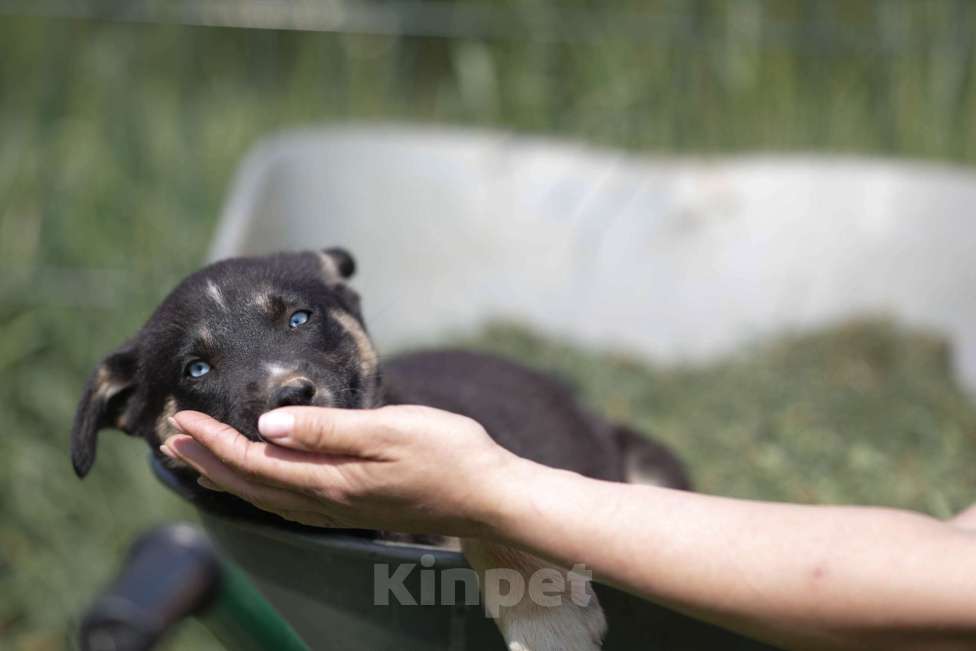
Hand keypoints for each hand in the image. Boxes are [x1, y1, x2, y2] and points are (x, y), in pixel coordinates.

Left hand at [162, 405, 520, 536]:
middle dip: (207, 461)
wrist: (488, 496)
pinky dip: (260, 488)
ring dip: (228, 476)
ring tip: (199, 459)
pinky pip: (289, 502)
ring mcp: (341, 509)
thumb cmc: (448, 455)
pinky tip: (261, 480)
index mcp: (330, 480)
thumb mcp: (389, 430)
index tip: (182, 417)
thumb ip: (326, 429)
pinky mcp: (355, 507)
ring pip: (267, 496)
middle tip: (170, 438)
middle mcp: (327, 501)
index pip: (256, 460)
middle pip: (252, 484)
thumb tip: (267, 424)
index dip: (215, 441)